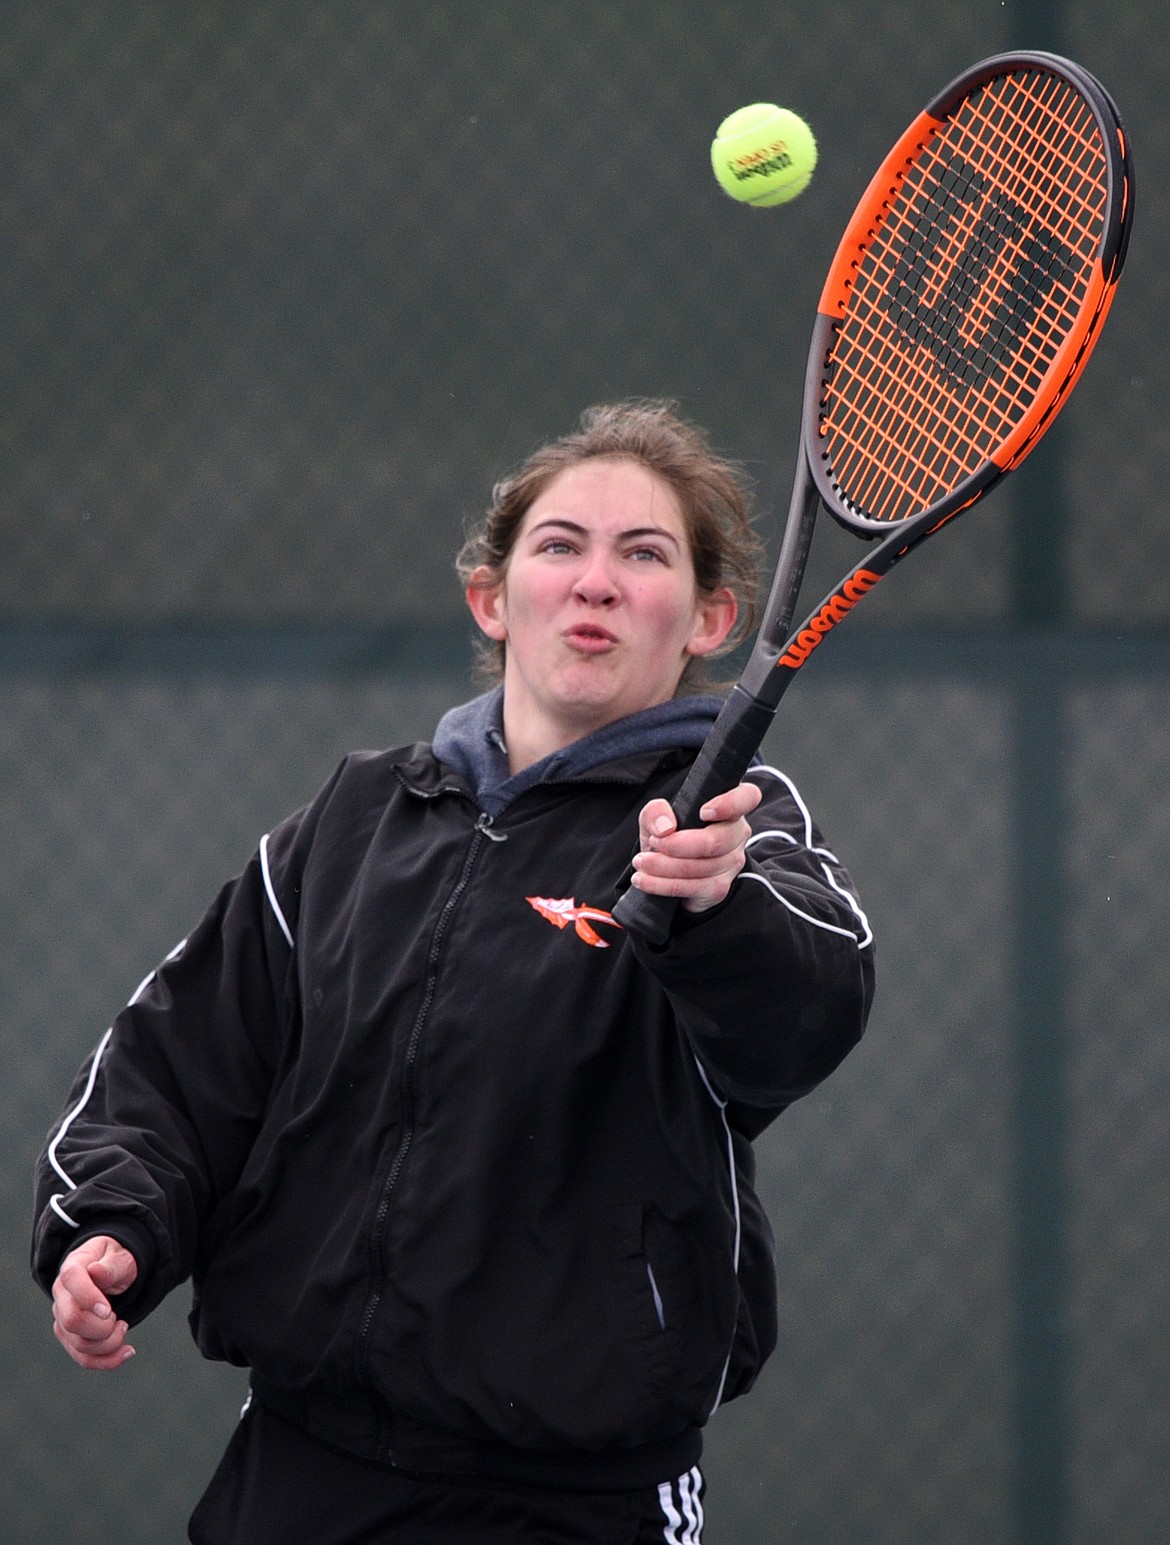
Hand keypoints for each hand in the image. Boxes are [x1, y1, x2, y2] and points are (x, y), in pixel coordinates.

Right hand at [52, 1235, 138, 1369]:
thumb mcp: (120, 1256)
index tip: (108, 1311)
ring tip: (123, 1325)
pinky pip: (84, 1358)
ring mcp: (63, 1319)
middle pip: (72, 1320)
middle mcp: (62, 1295)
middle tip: (119, 1318)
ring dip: (110, 1342)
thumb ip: (110, 1266)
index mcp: (73, 1267)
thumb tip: (95, 1271)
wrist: (113, 1272)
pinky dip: (108, 1360)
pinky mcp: (71, 1338)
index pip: (71, 1279)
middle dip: (103, 1327)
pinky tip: (128, 1351)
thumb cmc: (116, 1260)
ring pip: (80, 1344)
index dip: (88, 1297)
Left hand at [631, 781, 762, 913]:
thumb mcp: (656, 817)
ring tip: (641, 862)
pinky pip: (693, 887)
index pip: (748, 798)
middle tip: (653, 842)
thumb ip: (656, 811)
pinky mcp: (719, 888)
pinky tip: (644, 880)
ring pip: (702, 867)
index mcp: (729, 807)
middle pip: (717, 841)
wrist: (666, 869)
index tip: (703, 812)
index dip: (730, 804)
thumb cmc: (668, 834)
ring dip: (664, 866)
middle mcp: (737, 833)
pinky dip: (663, 884)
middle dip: (677, 844)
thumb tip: (665, 828)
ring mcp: (732, 863)